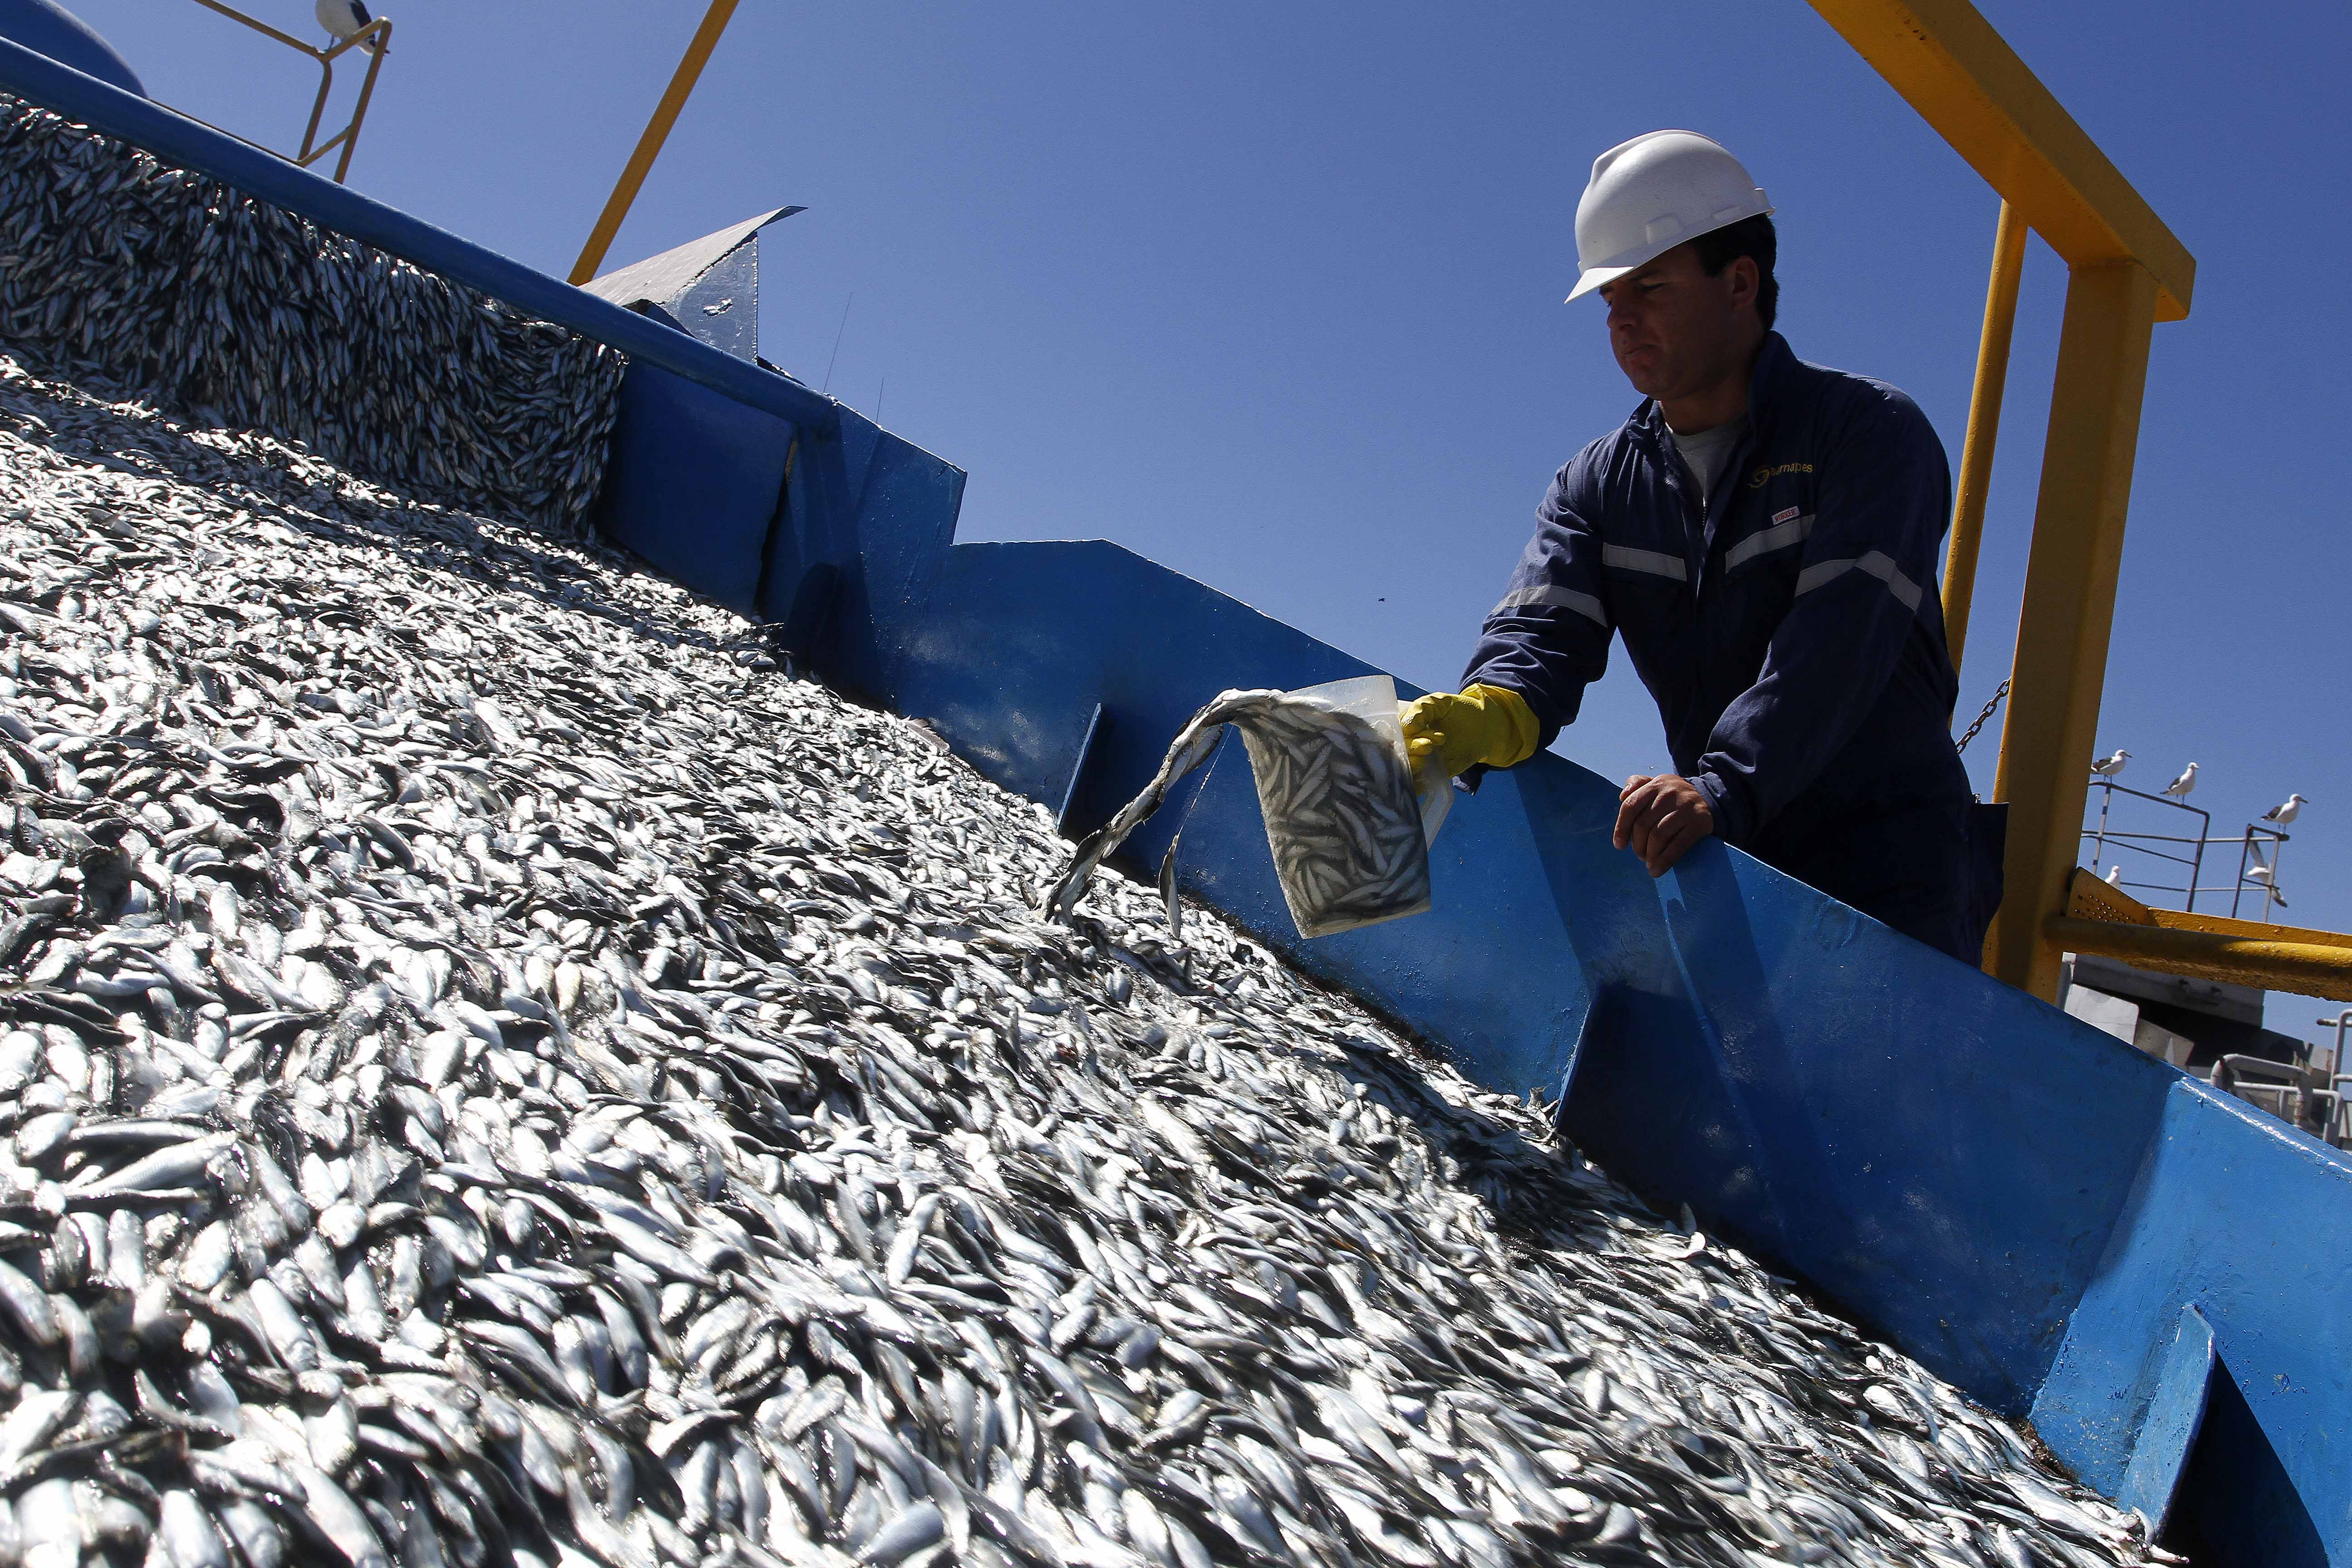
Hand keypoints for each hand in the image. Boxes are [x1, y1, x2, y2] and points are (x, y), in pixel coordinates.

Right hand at [1400, 685, 1539, 777]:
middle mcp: (1409, 745)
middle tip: (1428, 745)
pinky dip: (1416, 787)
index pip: (1392, 733)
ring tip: (1426, 758)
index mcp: (1405, 726)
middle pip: (1398, 751)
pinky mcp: (1432, 775)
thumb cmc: (1459, 710)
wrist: (1484, 726)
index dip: (1400, 734)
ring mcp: (1420, 761)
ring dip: (1412, 766)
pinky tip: (1421, 783)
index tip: (1415, 730)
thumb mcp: (1439, 702)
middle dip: (1411, 748)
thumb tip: (1407, 726)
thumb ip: (1421, 708)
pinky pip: (1417, 785)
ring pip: (1405, 769)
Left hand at [1613, 774, 1714, 875]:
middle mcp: (1670, 793)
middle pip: (1643, 824)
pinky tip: (1657, 870)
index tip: (1619, 845)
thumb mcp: (1658, 784)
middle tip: (1639, 855)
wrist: (1711, 798)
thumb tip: (1621, 797)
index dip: (1621, 828)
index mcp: (1656, 784)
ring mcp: (1685, 808)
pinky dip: (1664, 861)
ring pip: (1658, 836)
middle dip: (1637, 845)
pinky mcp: (1699, 823)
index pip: (1630, 806)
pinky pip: (1677, 846)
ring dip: (1649, 854)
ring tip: (1648, 862)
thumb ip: (1637, 784)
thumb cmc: (1674, 796)